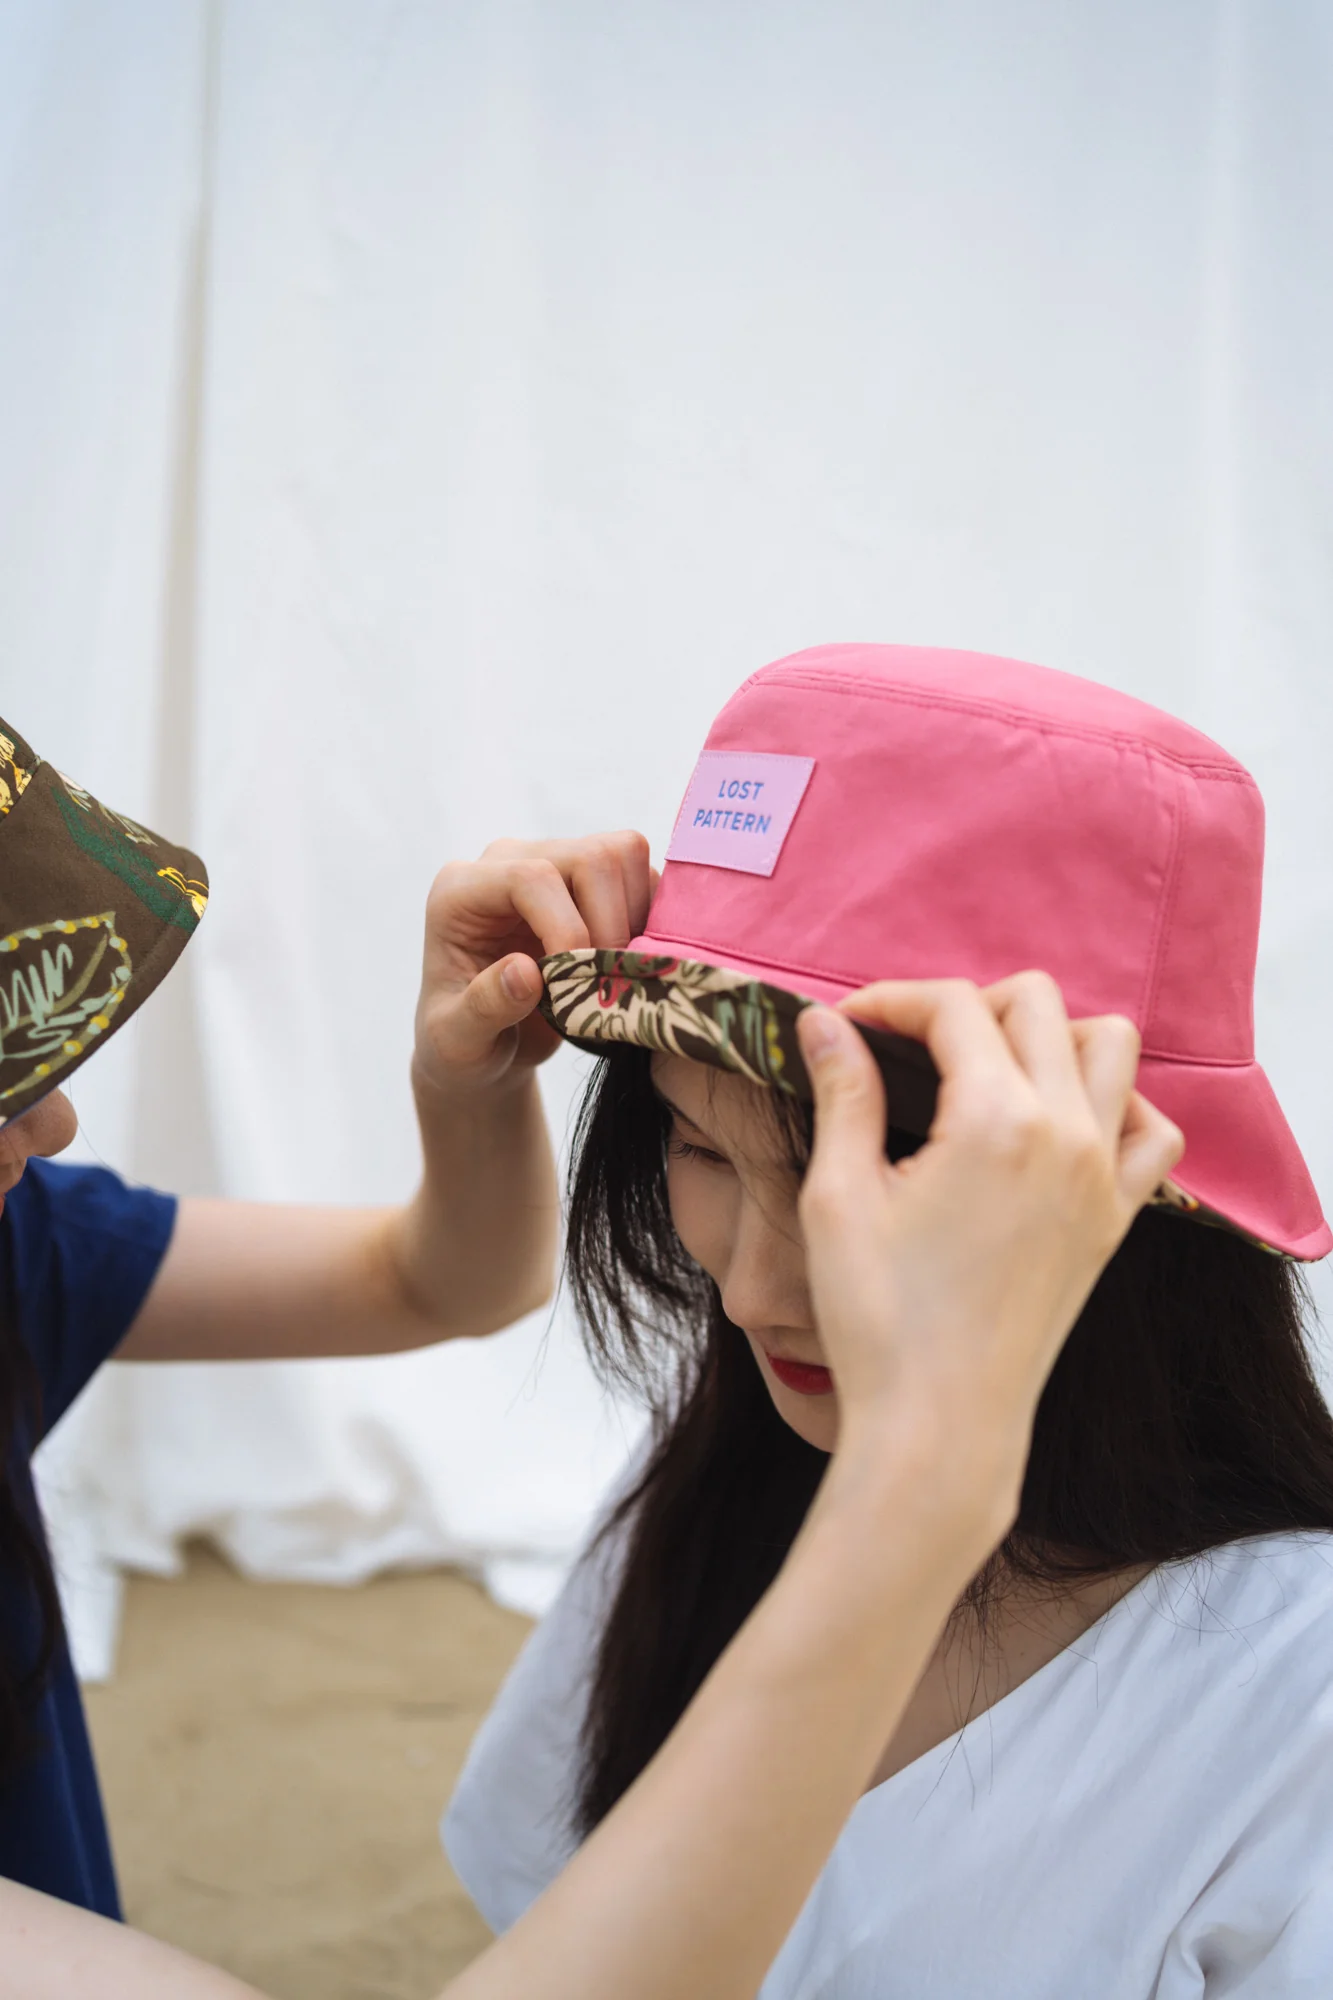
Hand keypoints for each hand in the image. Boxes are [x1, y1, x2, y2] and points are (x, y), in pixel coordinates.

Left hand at [412, 833, 654, 1101]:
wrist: (486, 1046)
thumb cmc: (462, 1044)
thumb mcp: (458, 1042)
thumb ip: (482, 1008)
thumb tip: (526, 972)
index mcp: (462, 891)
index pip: (531, 877)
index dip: (567, 929)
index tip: (572, 987)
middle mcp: (510, 862)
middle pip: (591, 857)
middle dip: (610, 926)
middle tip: (601, 985)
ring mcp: (555, 863)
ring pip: (625, 855)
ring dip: (634, 922)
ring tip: (613, 976)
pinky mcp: (593, 882)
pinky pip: (645, 878)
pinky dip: (651, 924)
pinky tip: (627, 966)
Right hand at [795, 972, 1183, 1526]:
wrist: (940, 1426)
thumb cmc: (879, 1320)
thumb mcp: (839, 1195)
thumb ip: (843, 1092)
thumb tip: (825, 1022)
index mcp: (997, 1122)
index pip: (953, 1007)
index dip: (889, 1001)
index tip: (847, 1028)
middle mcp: (1068, 1136)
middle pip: (1036, 1002)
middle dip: (965, 1005)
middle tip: (907, 1048)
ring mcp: (1104, 1178)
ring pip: (1109, 1046)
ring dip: (1048, 1037)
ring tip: (984, 1073)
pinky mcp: (1115, 1220)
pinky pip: (1151, 1131)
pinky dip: (1115, 1106)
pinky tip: (1056, 1126)